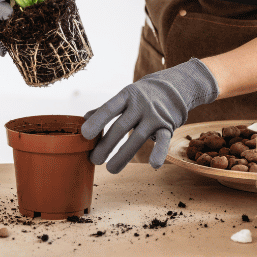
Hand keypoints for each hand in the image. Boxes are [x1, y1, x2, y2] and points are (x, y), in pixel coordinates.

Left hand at [80, 58, 218, 173]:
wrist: (173, 87)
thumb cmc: (141, 96)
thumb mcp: (124, 97)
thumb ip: (105, 109)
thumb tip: (83, 119)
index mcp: (126, 96)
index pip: (109, 108)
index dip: (97, 121)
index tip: (84, 134)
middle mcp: (140, 104)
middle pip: (121, 127)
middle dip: (106, 145)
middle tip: (94, 160)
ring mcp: (154, 115)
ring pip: (138, 137)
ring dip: (124, 155)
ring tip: (110, 169)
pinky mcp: (167, 126)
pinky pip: (163, 140)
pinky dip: (159, 152)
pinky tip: (154, 165)